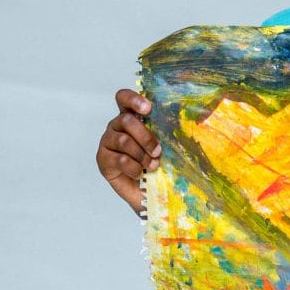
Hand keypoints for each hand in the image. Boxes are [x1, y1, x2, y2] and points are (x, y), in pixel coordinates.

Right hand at [96, 89, 160, 214]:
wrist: (147, 190)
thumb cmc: (156, 163)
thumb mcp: (163, 143)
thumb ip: (164, 130)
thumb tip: (188, 119)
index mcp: (130, 116)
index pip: (123, 98)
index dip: (133, 99)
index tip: (148, 109)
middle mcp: (116, 126)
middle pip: (127, 120)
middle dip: (146, 137)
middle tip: (158, 151)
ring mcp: (107, 141)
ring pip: (123, 140)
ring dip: (142, 155)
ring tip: (152, 165)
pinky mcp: (102, 159)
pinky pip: (119, 159)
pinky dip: (134, 168)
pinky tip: (140, 174)